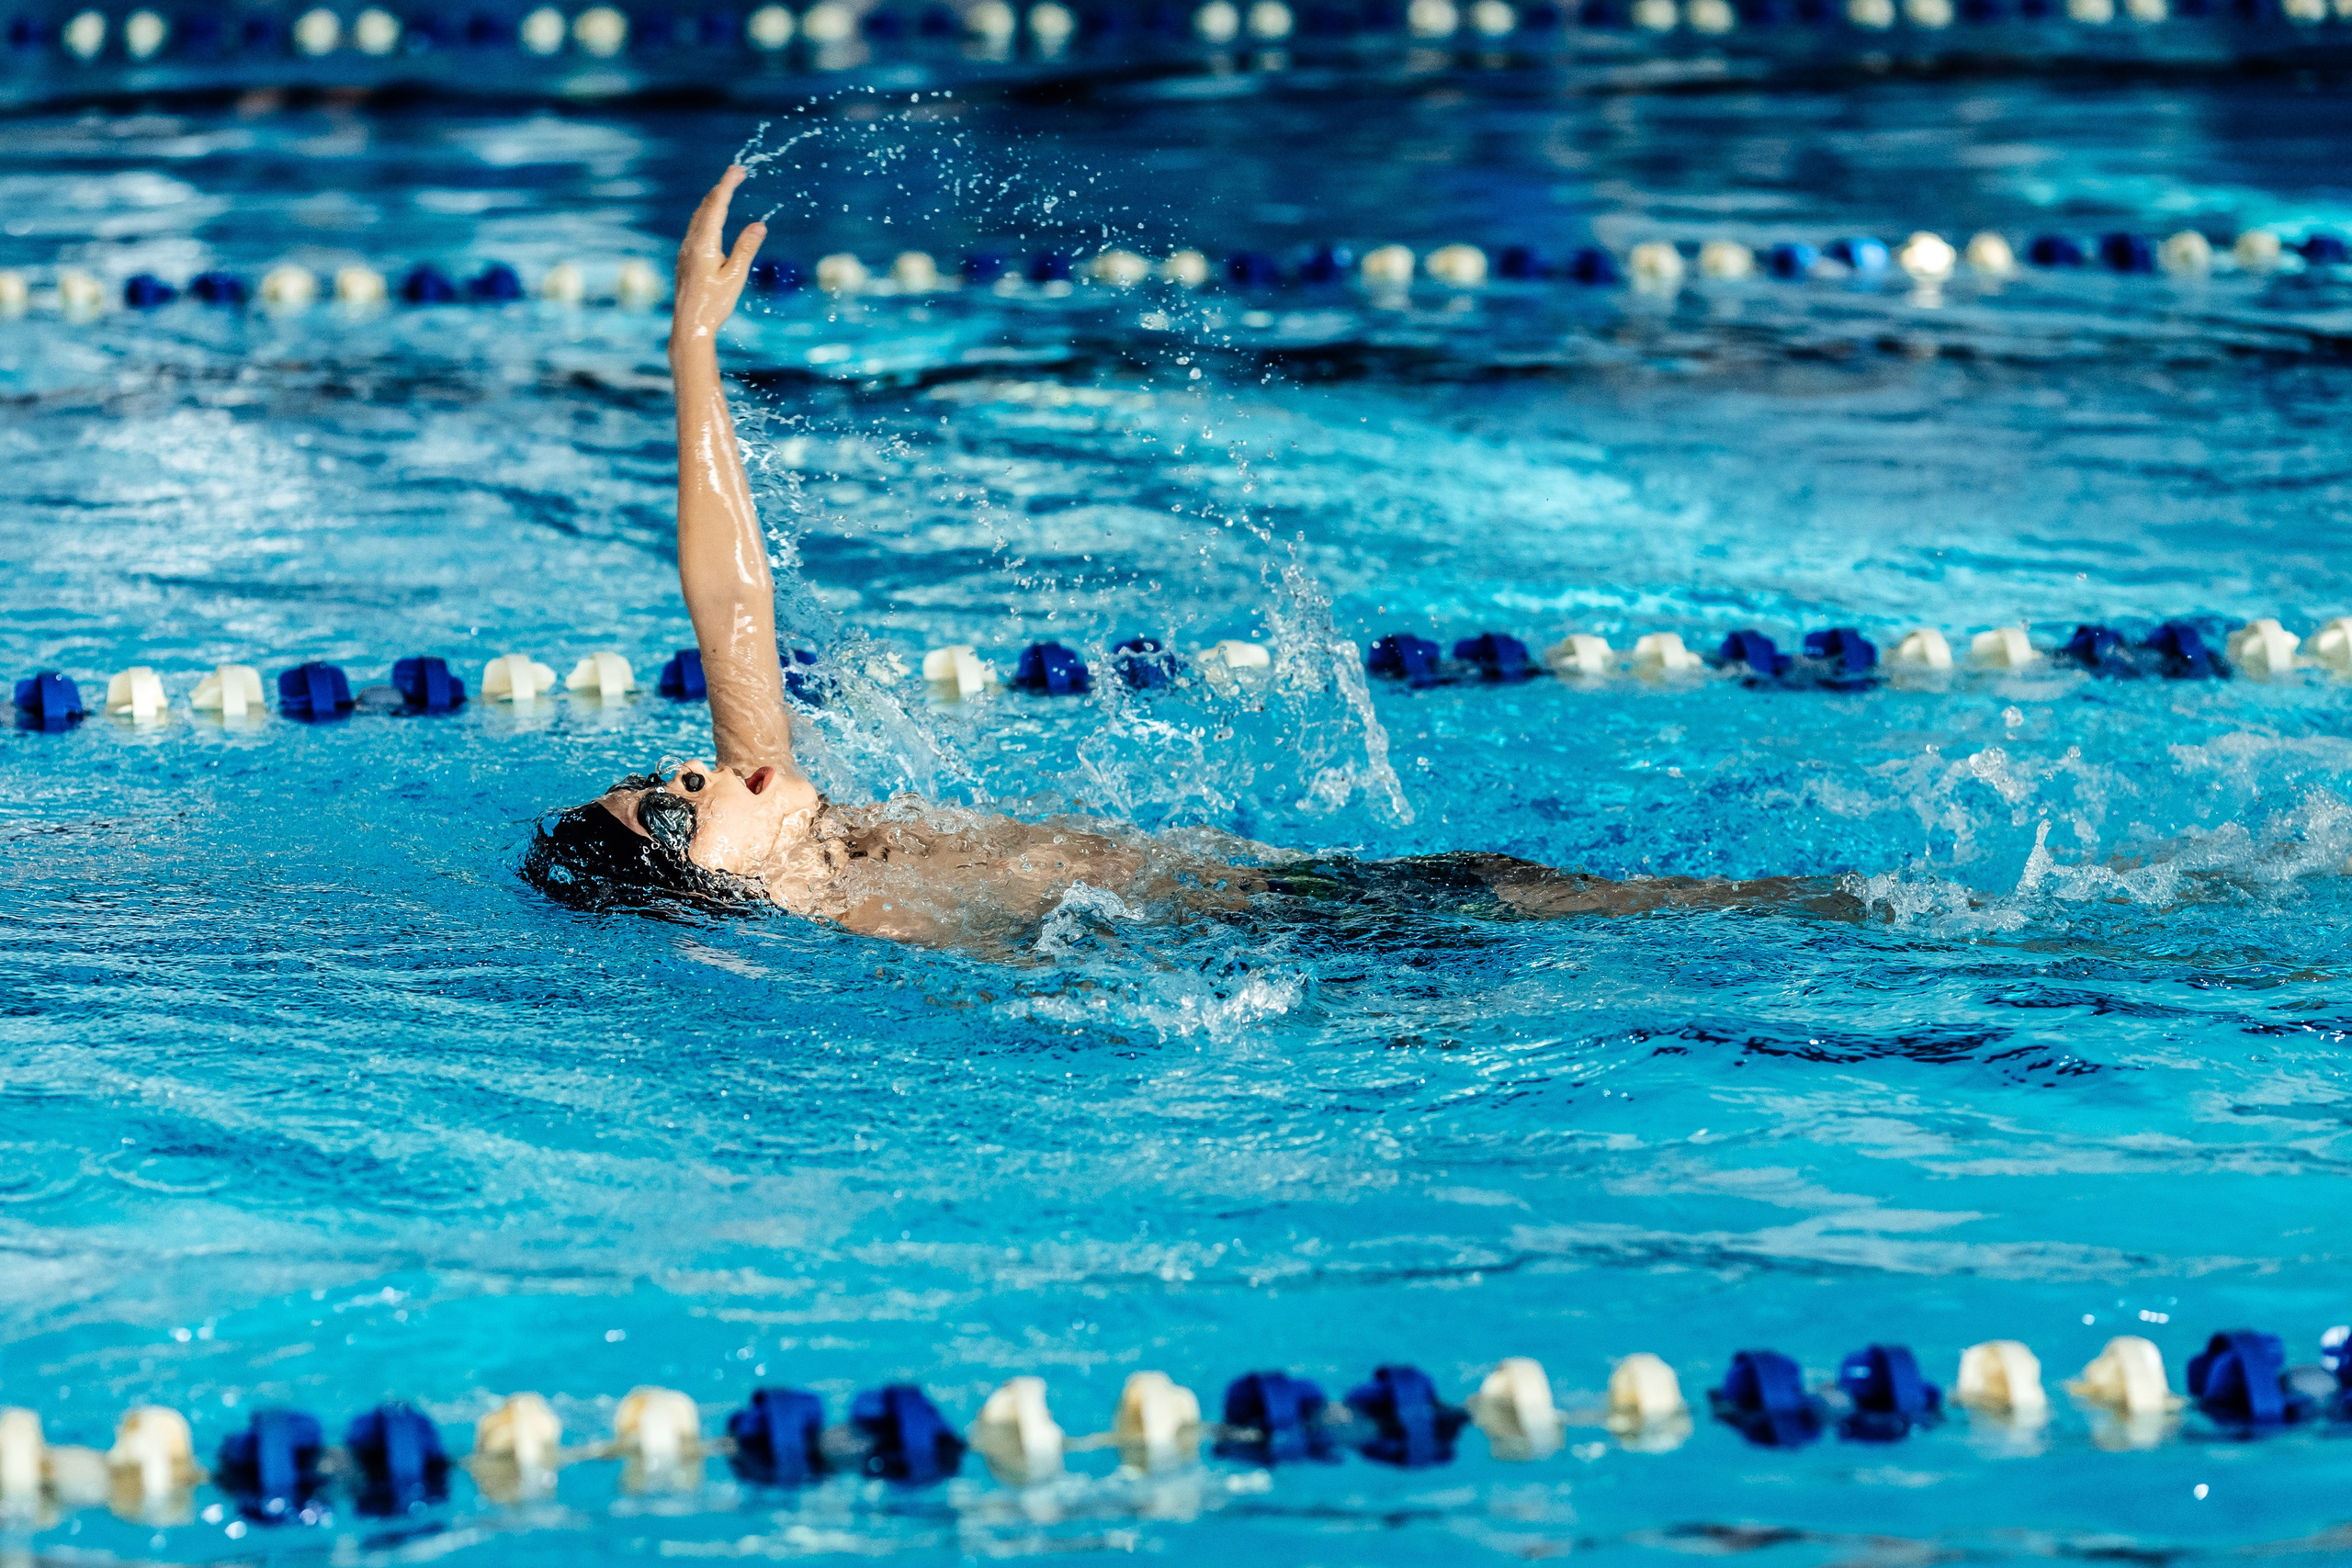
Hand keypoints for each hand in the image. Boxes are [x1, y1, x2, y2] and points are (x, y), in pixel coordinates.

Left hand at [670, 165, 764, 358]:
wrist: (689, 325)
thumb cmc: (714, 304)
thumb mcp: (735, 276)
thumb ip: (747, 248)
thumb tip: (759, 224)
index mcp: (704, 243)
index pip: (717, 205)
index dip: (727, 185)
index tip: (737, 169)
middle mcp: (691, 242)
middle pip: (705, 206)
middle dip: (721, 188)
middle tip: (737, 174)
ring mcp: (686, 250)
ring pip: (698, 217)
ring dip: (712, 200)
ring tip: (726, 191)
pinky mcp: (685, 259)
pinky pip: (695, 228)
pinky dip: (706, 215)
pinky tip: (711, 220)